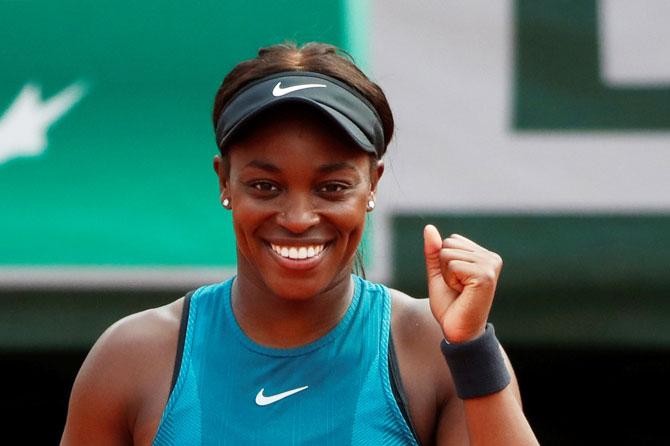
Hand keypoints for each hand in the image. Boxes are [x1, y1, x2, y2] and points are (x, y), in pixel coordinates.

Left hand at [423, 224, 502, 342]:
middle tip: (457, 288)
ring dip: (447, 275)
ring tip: (460, 291)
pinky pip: (452, 265)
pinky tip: (463, 293)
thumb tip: (429, 227)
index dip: (444, 263)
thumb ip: (434, 251)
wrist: (457, 331)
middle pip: (448, 244)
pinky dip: (450, 281)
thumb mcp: (438, 273)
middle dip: (444, 268)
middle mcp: (490, 258)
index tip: (455, 282)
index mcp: (483, 255)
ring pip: (448, 253)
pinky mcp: (485, 275)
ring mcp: (490, 265)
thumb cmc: (450, 304)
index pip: (450, 240)